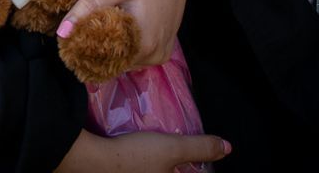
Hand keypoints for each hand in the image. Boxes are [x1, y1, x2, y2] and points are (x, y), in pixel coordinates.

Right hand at [54, 129, 229, 170]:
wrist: (91, 161)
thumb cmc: (135, 157)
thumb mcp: (173, 149)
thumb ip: (200, 148)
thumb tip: (227, 148)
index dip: (199, 169)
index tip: (198, 162)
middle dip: (180, 166)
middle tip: (182, 158)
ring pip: (157, 172)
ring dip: (161, 166)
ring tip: (162, 154)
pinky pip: (141, 171)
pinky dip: (147, 165)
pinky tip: (142, 154)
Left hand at [57, 0, 191, 70]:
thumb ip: (89, 7)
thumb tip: (62, 33)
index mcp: (144, 45)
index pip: (105, 63)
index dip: (86, 53)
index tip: (72, 41)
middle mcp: (155, 55)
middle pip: (116, 63)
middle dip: (98, 50)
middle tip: (83, 31)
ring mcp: (162, 54)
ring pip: (127, 60)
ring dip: (112, 48)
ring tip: (99, 27)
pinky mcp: (165, 47)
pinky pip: (139, 55)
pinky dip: (126, 46)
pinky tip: (118, 29)